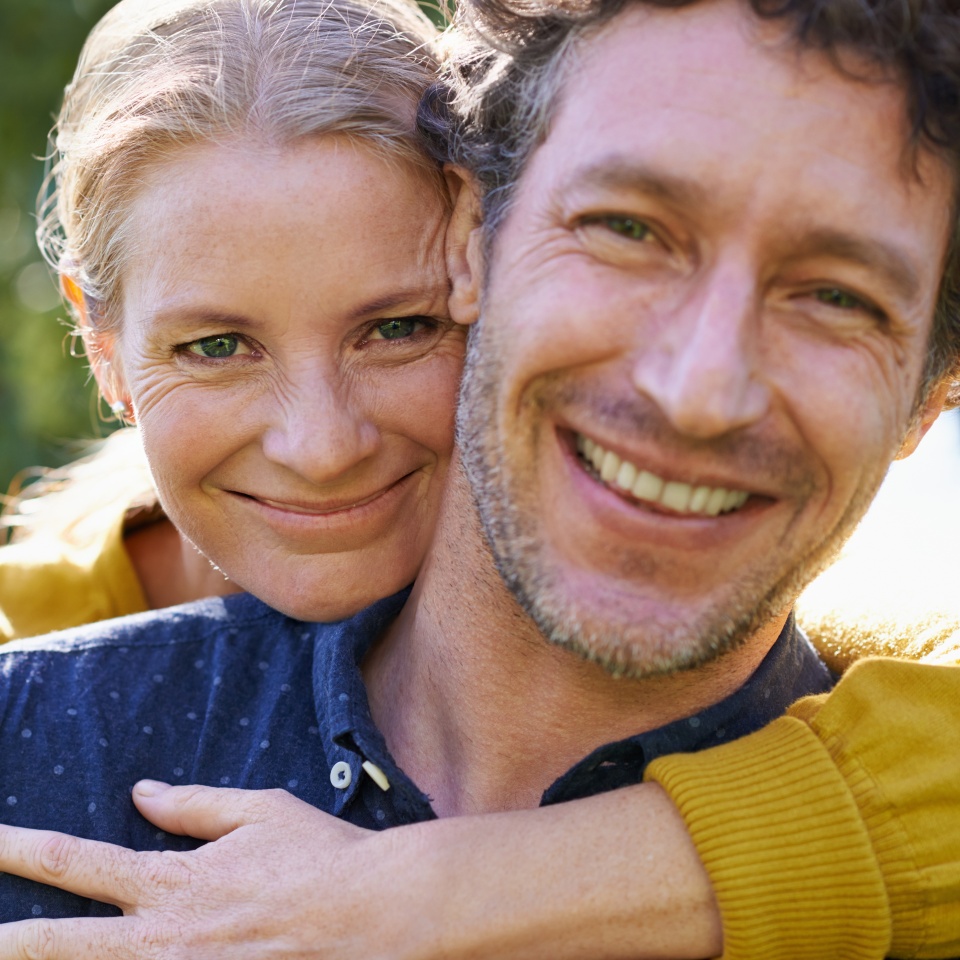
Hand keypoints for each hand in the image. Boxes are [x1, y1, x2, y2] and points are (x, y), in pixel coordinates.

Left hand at [0, 782, 423, 959]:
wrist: (375, 913)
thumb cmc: (320, 856)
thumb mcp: (259, 810)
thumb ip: (192, 805)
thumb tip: (141, 794)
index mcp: (172, 883)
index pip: (77, 863)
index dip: (21, 851)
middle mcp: (163, 940)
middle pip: (61, 947)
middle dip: (12, 943)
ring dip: (59, 959)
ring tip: (23, 948)